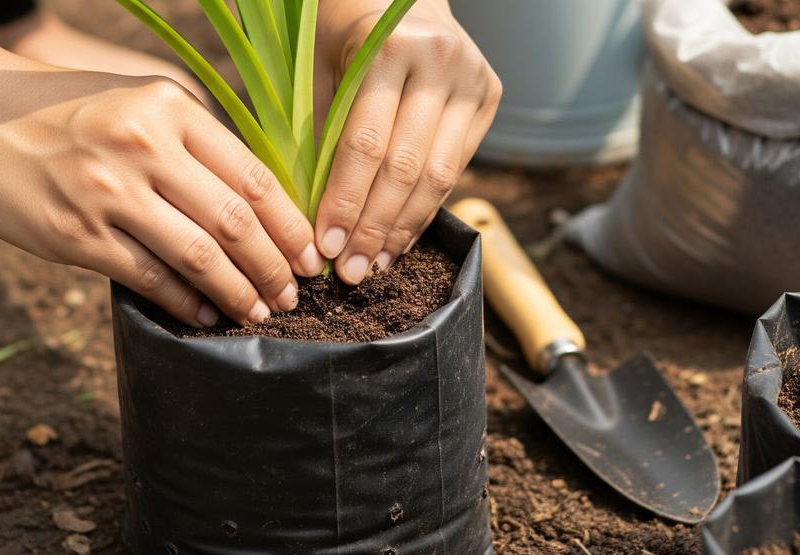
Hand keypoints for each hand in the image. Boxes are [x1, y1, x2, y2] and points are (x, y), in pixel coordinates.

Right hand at [0, 68, 324, 325]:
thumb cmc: (65, 110)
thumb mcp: (137, 101)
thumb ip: (194, 141)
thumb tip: (258, 201)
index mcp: (169, 108)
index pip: (252, 176)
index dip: (290, 225)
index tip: (309, 255)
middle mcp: (142, 145)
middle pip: (234, 221)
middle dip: (274, 267)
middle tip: (294, 295)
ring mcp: (107, 191)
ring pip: (198, 256)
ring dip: (239, 293)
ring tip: (260, 312)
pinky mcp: (75, 234)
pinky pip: (148, 278)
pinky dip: (186, 303)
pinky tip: (206, 315)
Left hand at [314, 0, 500, 283]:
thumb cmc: (340, 37)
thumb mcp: (318, 71)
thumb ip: (319, 136)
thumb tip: (309, 222)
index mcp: (392, 47)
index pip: (367, 143)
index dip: (346, 201)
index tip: (325, 246)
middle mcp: (442, 61)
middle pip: (407, 167)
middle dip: (375, 227)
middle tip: (350, 272)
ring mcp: (472, 79)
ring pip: (439, 176)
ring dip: (403, 229)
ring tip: (374, 266)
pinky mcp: (489, 96)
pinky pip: (455, 169)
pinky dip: (425, 211)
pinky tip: (399, 241)